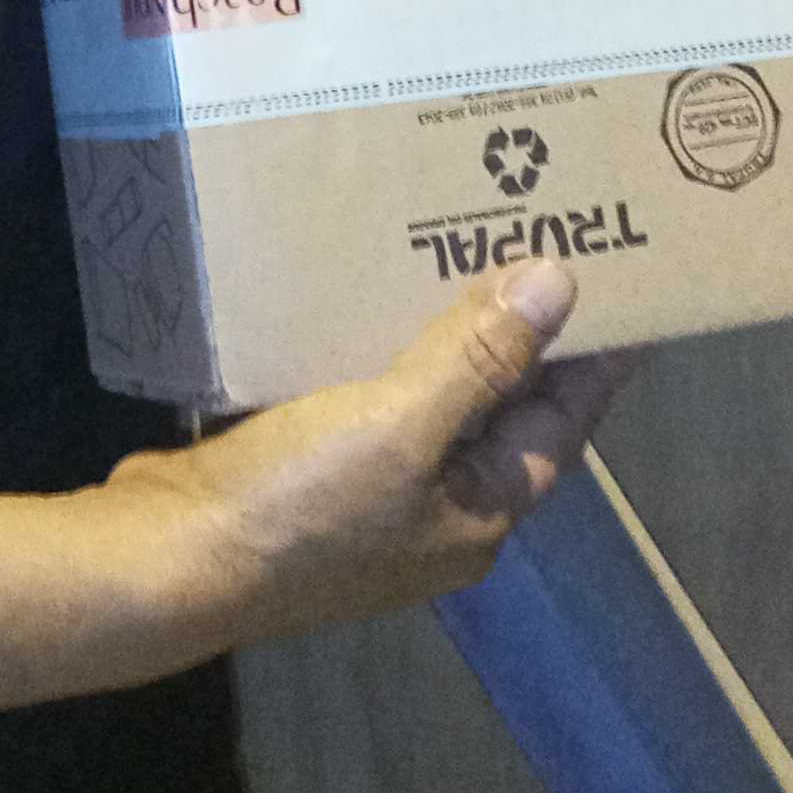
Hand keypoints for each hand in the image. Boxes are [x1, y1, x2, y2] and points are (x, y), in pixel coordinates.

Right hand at [109, 264, 631, 645]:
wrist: (167, 560)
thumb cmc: (301, 505)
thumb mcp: (401, 426)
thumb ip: (480, 358)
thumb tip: (561, 285)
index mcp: (481, 513)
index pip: (562, 419)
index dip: (595, 350)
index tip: (625, 279)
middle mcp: (439, 511)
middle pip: (499, 408)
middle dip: (518, 329)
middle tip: (534, 233)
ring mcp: (373, 496)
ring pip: (432, 400)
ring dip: (444, 330)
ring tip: (454, 241)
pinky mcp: (312, 472)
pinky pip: (368, 397)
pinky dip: (379, 347)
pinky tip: (365, 293)